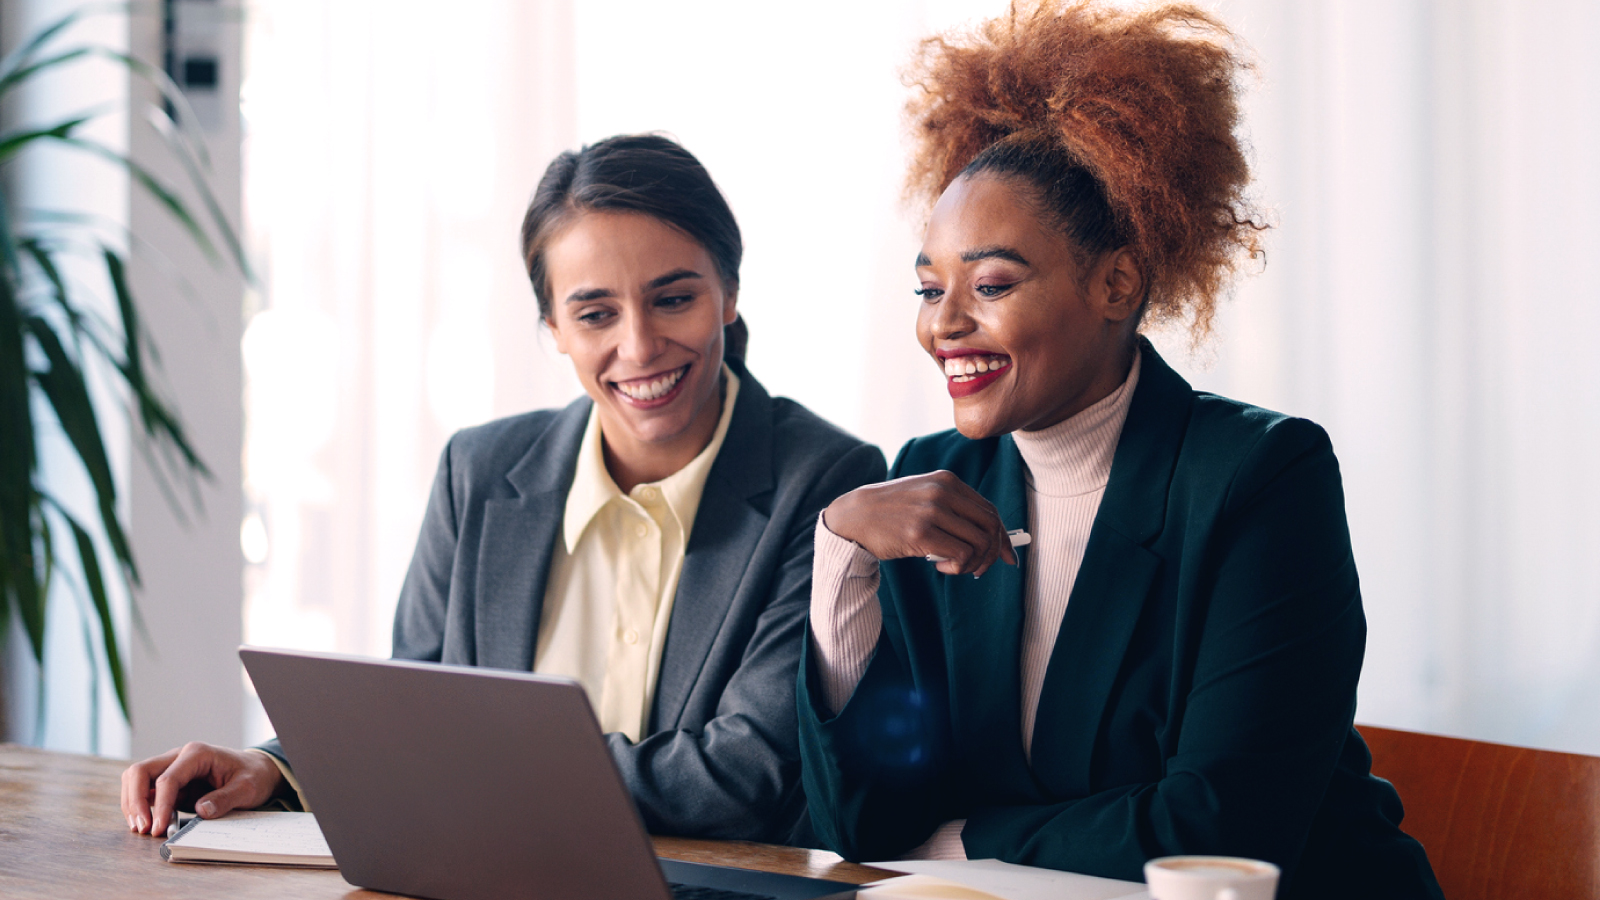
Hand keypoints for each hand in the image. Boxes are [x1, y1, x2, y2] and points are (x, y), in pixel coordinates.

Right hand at [120, 741, 284, 836]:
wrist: (257, 770)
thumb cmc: (252, 775)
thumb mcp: (248, 788)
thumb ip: (225, 798)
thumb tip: (201, 810)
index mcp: (197, 753)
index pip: (167, 779)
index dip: (160, 805)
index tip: (159, 828)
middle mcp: (179, 756)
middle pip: (140, 772)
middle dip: (135, 801)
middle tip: (142, 828)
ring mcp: (172, 768)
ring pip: (136, 780)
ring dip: (133, 804)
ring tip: (141, 829)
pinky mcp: (170, 782)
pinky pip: (145, 791)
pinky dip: (140, 806)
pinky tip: (147, 824)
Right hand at [824, 470, 1016, 576]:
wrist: (854, 516)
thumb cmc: (891, 512)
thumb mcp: (924, 497)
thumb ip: (953, 509)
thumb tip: (991, 535)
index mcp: (947, 481)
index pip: (989, 510)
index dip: (1003, 537)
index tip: (1006, 557)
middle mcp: (943, 492)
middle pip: (990, 526)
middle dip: (993, 553)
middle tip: (978, 569)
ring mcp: (932, 511)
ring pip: (980, 542)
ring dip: (974, 563)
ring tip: (956, 568)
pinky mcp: (921, 533)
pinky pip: (961, 554)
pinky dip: (958, 567)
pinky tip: (940, 567)